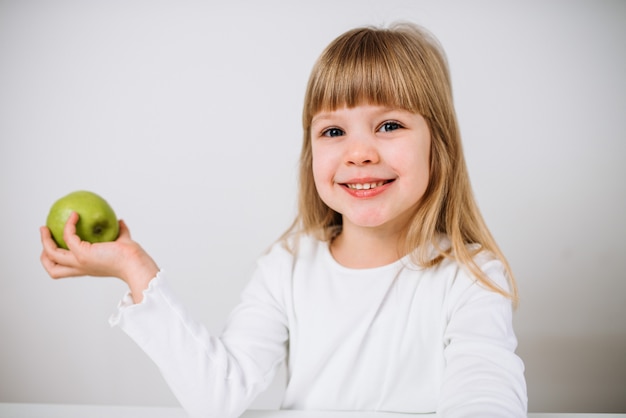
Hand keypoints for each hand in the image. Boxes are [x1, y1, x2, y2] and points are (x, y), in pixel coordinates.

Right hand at [40, 211, 158, 302]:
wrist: (136, 262)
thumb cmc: (132, 256)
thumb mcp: (123, 243)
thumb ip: (121, 232)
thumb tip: (120, 220)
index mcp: (88, 267)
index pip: (67, 269)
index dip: (58, 260)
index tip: (57, 244)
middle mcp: (82, 268)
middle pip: (53, 270)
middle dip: (44, 256)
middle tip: (45, 237)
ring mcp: (80, 262)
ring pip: (52, 256)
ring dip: (45, 241)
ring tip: (44, 228)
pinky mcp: (83, 254)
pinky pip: (68, 237)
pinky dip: (69, 225)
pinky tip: (75, 216)